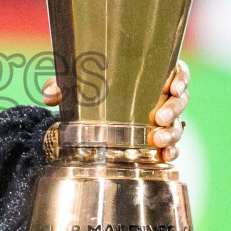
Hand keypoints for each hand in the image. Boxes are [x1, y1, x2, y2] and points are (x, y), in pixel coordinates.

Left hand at [41, 58, 189, 162]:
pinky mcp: (159, 139)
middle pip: (180, 100)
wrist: (90, 117)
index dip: (181, 78)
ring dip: (172, 133)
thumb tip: (50, 95)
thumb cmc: (90, 92)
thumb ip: (63, 85)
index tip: (173, 87)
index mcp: (150, 76)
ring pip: (178, 124)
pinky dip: (172, 152)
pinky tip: (165, 158)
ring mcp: (163, 119)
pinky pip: (173, 146)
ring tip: (158, 141)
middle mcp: (162, 97)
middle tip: (158, 119)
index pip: (177, 72)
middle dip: (173, 110)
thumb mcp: (76, 86)